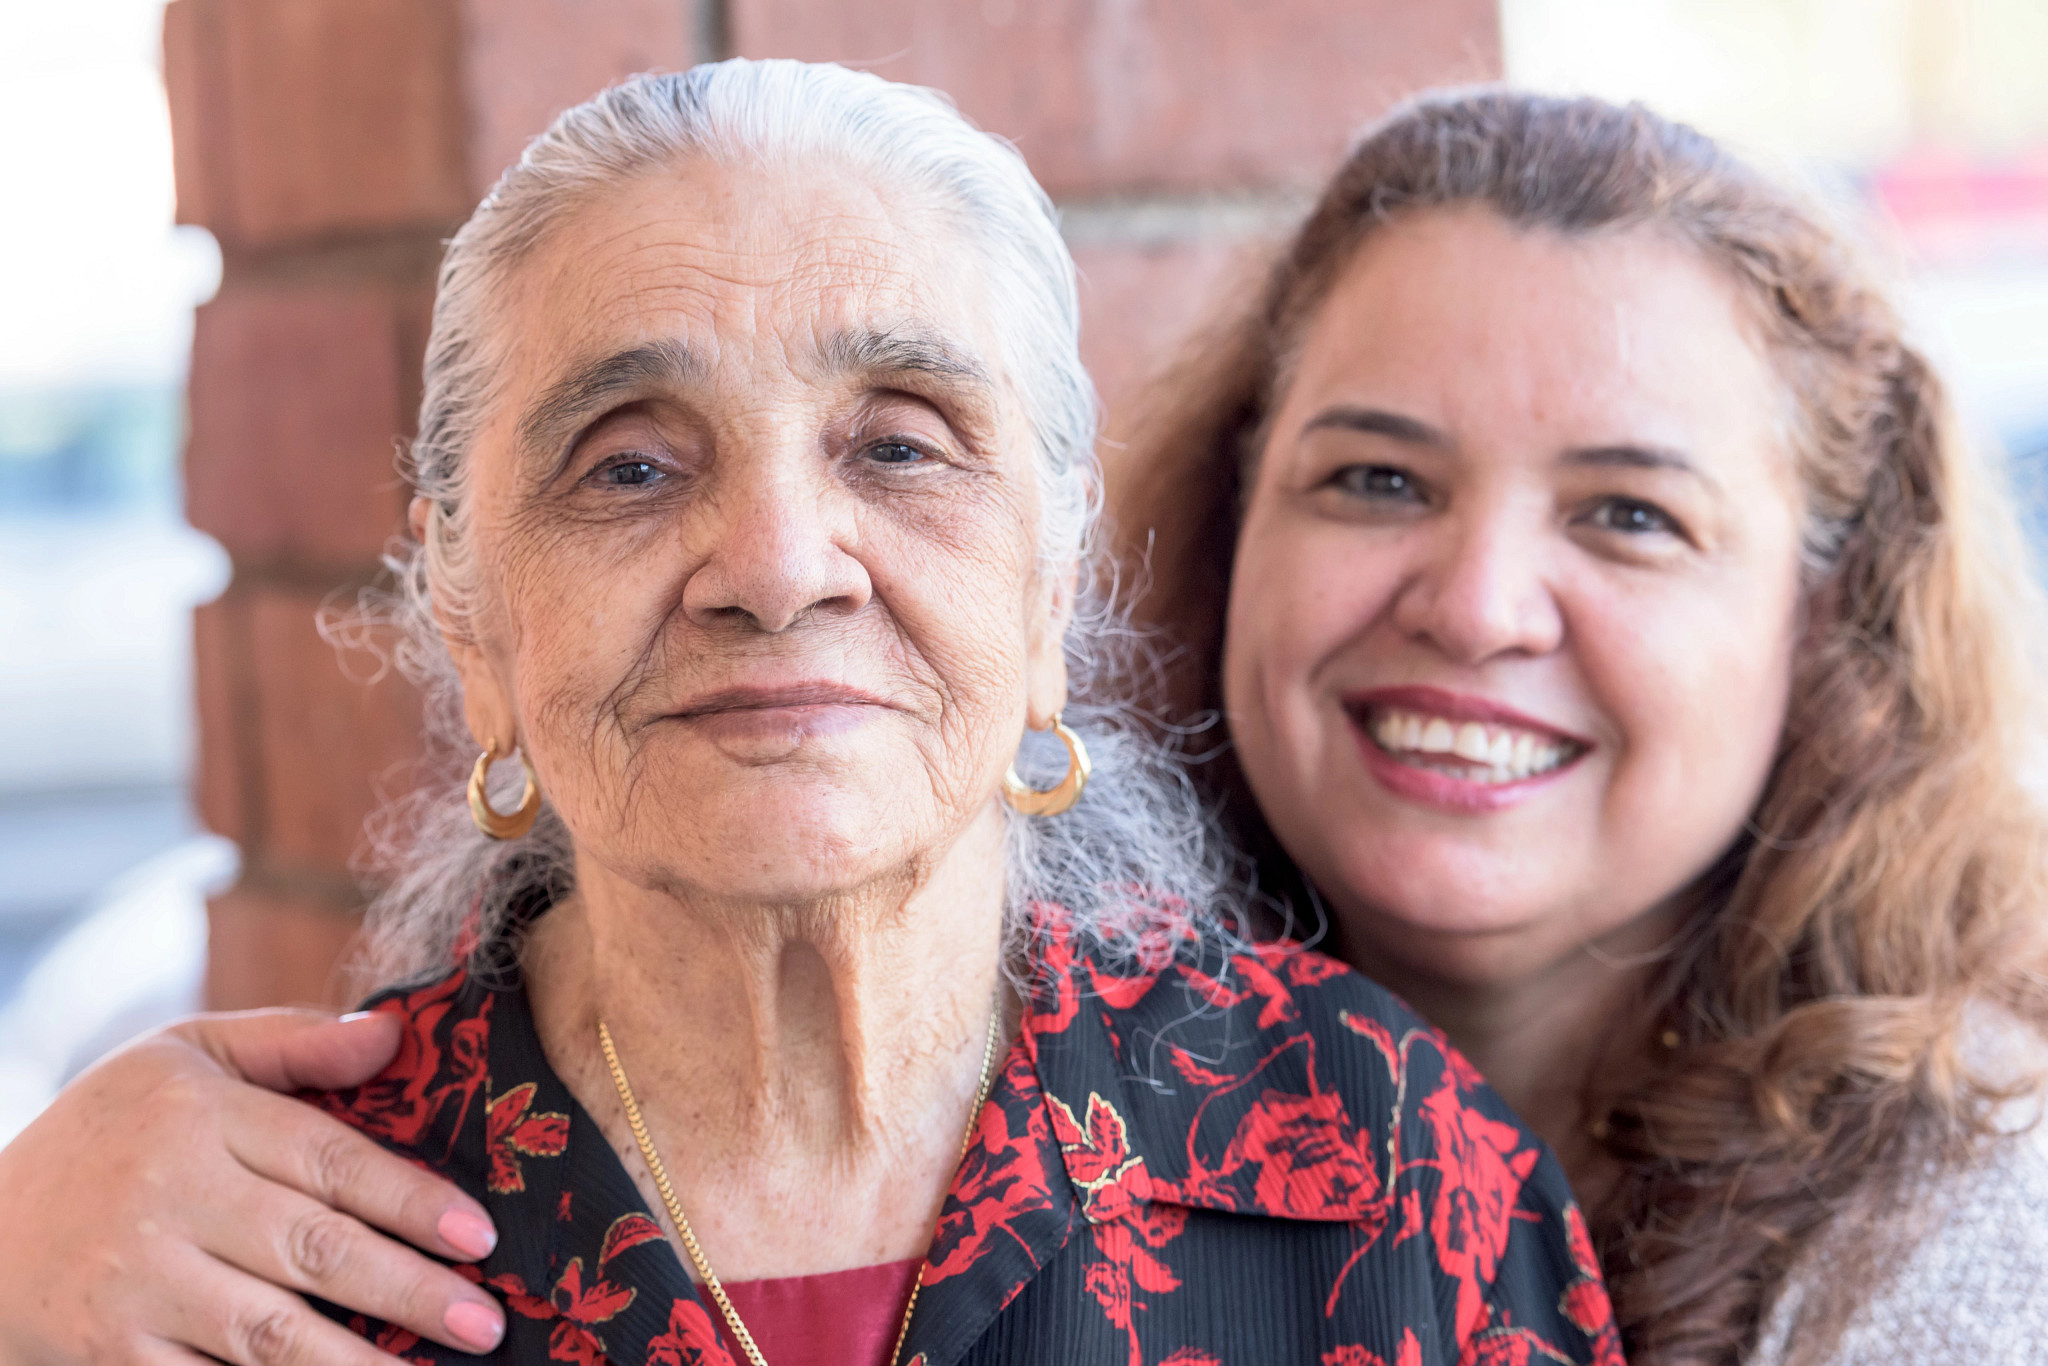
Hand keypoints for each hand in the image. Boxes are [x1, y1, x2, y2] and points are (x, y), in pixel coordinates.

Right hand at [0, 1010, 505, 1365]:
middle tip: (483, 1321)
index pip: (328, 1159)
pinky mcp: (109, 1351)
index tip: (481, 1235)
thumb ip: (292, 1044)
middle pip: (311, 1249)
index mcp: (197, 1115)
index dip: (411, 1199)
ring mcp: (135, 1281)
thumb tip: (394, 1032)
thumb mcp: (183, 1057)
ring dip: (355, 1362)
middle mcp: (167, 1196)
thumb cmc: (109, 1133)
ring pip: (267, 1332)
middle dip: (407, 1289)